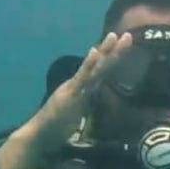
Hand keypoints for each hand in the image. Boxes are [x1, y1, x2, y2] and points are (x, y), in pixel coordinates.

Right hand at [34, 31, 133, 145]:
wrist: (41, 133)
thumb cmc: (60, 125)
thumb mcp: (81, 113)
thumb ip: (88, 105)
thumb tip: (101, 104)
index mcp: (86, 88)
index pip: (103, 71)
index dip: (115, 58)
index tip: (126, 46)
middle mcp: (82, 83)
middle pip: (101, 65)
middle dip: (115, 50)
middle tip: (128, 35)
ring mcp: (76, 86)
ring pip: (95, 68)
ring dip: (104, 52)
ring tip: (114, 36)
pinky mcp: (70, 92)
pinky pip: (82, 77)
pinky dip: (89, 64)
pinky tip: (94, 52)